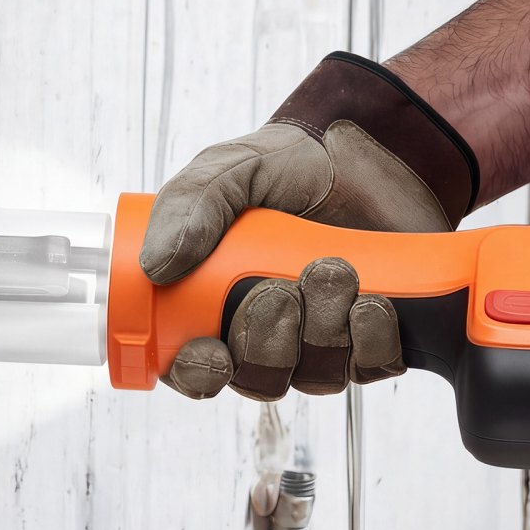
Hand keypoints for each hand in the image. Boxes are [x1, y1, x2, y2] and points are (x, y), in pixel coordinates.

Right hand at [139, 52, 478, 399]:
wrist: (367, 151)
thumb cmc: (290, 166)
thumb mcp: (227, 170)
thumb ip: (189, 206)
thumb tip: (157, 265)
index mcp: (213, 304)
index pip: (191, 366)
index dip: (198, 373)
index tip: (213, 354)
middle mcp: (264, 331)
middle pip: (257, 378)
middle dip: (268, 337)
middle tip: (280, 289)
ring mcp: (320, 340)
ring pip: (315, 376)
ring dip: (323, 329)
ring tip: (334, 271)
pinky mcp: (373, 339)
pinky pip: (371, 365)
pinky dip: (370, 338)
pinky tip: (370, 300)